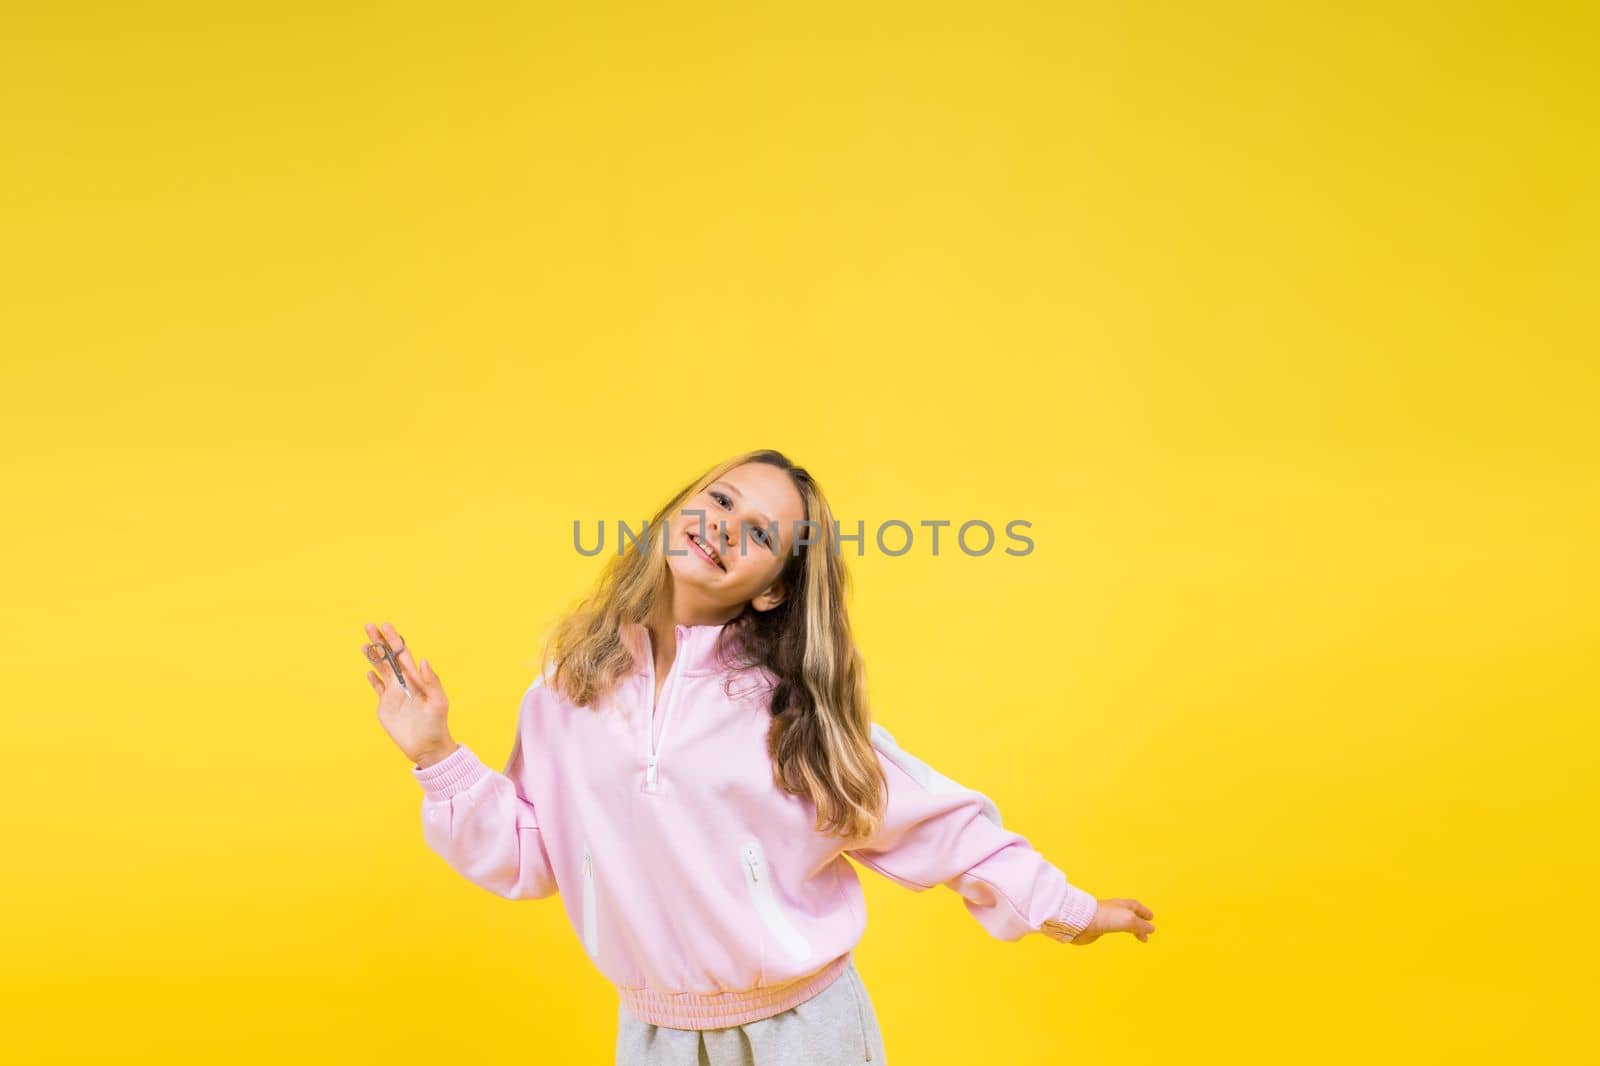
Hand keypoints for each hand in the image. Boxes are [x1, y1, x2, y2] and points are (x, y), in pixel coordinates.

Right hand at [362, 621, 457, 766]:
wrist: (428, 747)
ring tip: (364, 643)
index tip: (385, 626)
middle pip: (389, 658)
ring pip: (381, 670)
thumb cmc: (437, 724)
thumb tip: (423, 660)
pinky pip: (378, 689)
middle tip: (369, 625)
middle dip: (380, 642)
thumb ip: (432, 682)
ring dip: (373, 657)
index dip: (394, 640)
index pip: (403, 654)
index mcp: (416, 678)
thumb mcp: (438, 702)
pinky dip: (373, 681)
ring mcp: (394, 694)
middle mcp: (404, 682)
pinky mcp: (386, 707)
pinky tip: (368, 672)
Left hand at [1070, 898, 1155, 945]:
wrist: (1081, 922)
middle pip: (1130, 915)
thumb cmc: (1105, 917)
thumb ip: (1140, 925)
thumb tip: (1151, 929)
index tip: (1151, 918)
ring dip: (1131, 928)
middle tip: (1147, 933)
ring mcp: (1105, 919)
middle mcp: (1114, 911)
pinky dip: (1120, 931)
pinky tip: (1118, 934)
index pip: (1136, 906)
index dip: (1144, 912)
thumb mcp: (1128, 919)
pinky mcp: (1097, 928)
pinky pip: (1112, 929)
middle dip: (1139, 923)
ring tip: (1138, 936)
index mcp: (1121, 905)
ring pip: (1122, 922)